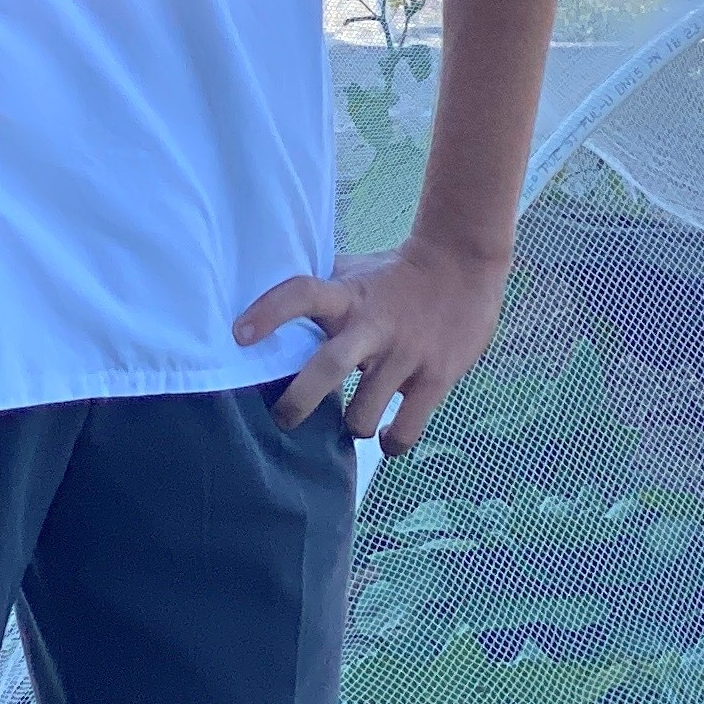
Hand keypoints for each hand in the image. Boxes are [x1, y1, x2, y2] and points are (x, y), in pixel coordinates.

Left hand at [234, 228, 511, 455]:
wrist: (463, 261)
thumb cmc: (397, 272)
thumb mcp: (356, 271)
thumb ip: (321, 288)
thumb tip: (266, 296)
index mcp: (349, 296)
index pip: (302, 294)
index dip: (269, 312)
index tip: (239, 334)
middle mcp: (375, 325)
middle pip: (329, 367)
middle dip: (298, 401)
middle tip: (282, 419)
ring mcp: (407, 354)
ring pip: (365, 412)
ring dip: (352, 427)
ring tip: (352, 425)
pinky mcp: (437, 377)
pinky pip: (407, 428)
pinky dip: (391, 442)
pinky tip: (385, 438)